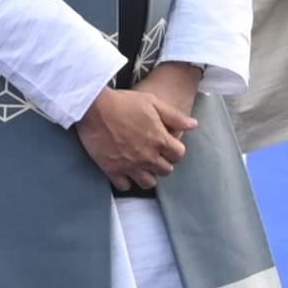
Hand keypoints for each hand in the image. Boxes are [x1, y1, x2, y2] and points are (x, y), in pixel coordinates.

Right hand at [72, 74, 198, 194]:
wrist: (93, 107)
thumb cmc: (124, 102)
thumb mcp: (153, 102)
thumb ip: (175, 116)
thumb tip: (193, 125)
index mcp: (159, 140)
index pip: (179, 155)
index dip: (175, 149)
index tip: (167, 145)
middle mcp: (147, 156)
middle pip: (166, 171)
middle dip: (163, 162)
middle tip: (155, 154)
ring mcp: (130, 165)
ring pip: (148, 183)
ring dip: (148, 175)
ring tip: (142, 165)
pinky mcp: (112, 170)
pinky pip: (125, 186)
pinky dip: (126, 180)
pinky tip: (125, 170)